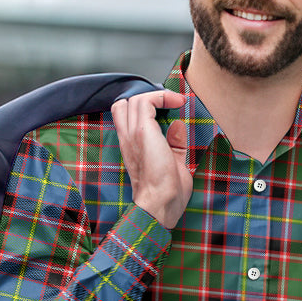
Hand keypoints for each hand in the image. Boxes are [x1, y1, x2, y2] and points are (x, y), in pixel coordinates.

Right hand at [111, 89, 189, 228]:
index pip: (124, 117)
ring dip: (157, 96)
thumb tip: (177, 125)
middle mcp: (127, 139)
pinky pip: (146, 102)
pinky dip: (161, 97)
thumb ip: (174, 144)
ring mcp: (132, 134)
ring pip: (134, 99)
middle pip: (124, 104)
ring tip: (175, 102)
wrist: (160, 204)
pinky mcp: (142, 132)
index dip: (143, 108)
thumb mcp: (173, 163)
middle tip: (168, 105)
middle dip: (147, 99)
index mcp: (131, 148)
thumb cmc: (167, 194)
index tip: (167, 109)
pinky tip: (176, 102)